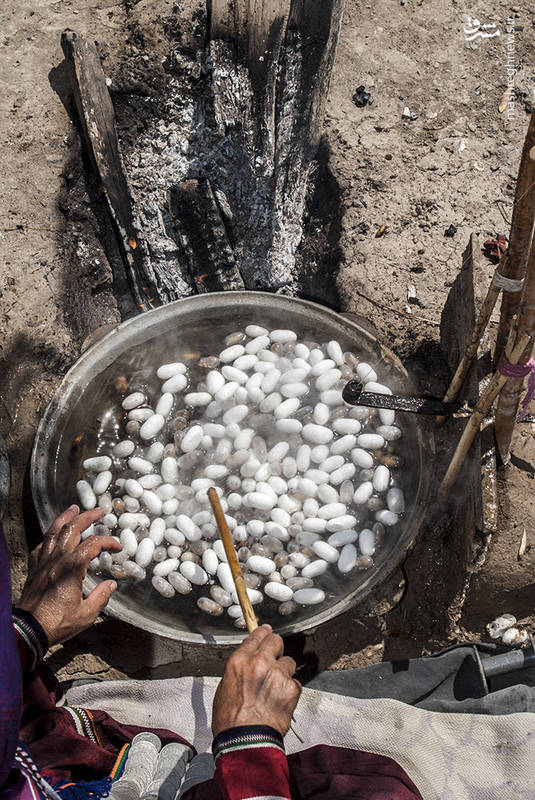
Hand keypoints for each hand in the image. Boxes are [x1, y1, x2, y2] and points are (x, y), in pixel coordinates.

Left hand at [17, 505, 121, 645]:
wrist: (29, 630)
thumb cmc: (58, 623)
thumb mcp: (87, 614)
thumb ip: (101, 597)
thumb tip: (111, 585)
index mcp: (73, 567)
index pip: (94, 545)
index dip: (108, 542)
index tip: (117, 547)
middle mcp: (57, 559)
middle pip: (72, 529)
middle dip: (87, 517)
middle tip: (98, 510)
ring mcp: (43, 562)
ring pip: (54, 532)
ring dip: (65, 518)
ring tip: (73, 509)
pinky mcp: (34, 569)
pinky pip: (40, 546)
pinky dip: (49, 537)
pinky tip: (52, 536)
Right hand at [212, 625, 300, 736]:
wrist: (245, 742)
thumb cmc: (231, 721)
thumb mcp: (225, 687)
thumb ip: (240, 669)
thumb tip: (248, 663)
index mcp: (239, 661)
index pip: (256, 636)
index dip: (263, 633)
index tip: (266, 632)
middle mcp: (259, 663)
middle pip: (276, 641)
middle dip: (276, 648)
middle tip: (275, 658)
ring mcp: (277, 675)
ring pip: (289, 662)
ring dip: (284, 672)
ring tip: (275, 688)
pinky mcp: (291, 689)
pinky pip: (295, 682)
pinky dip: (290, 690)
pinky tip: (280, 700)